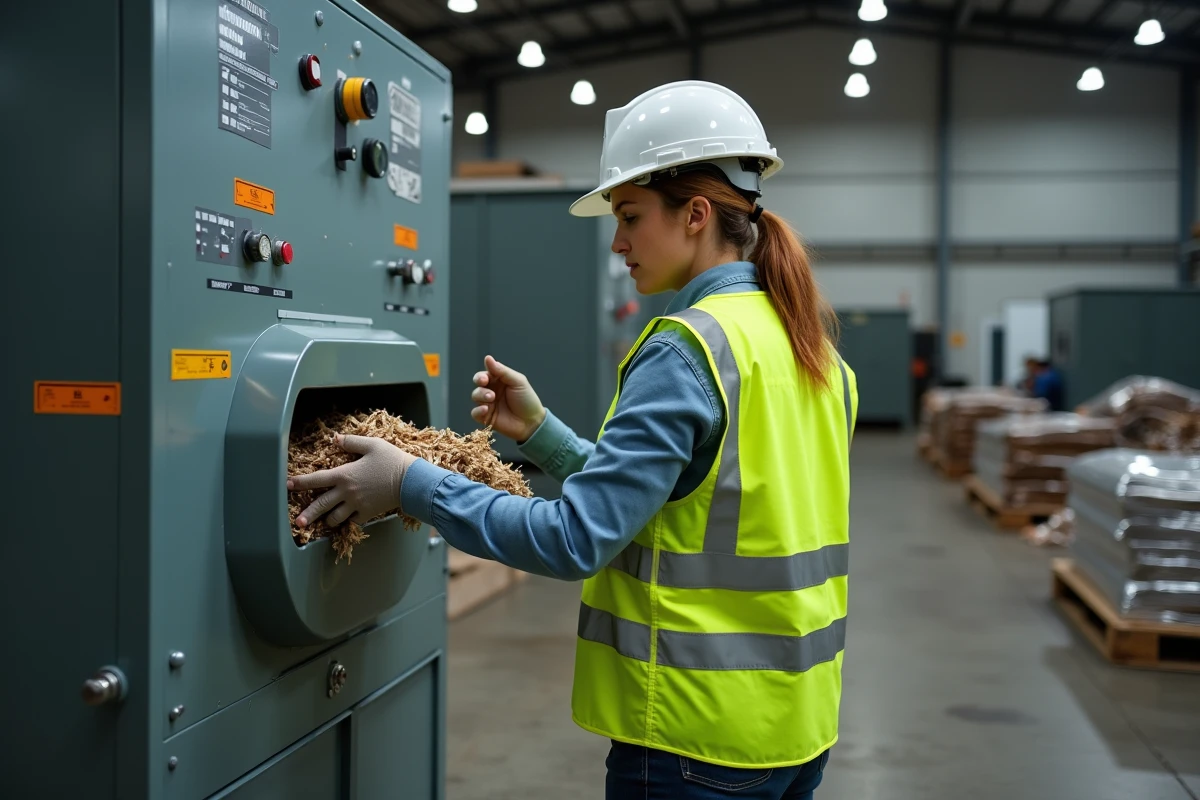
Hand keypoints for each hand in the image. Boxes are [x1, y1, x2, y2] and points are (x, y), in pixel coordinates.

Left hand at [287, 434, 416, 527]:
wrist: (411, 481)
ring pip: (335, 518)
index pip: (316, 479)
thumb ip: (352, 442)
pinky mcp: (368, 513)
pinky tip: (347, 519)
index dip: (300, 482)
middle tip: (298, 522)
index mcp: (345, 474)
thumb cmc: (392, 460)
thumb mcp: (372, 445)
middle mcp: (347, 492)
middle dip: (307, 515)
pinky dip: (348, 520)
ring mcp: (357, 505)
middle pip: (321, 505)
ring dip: (328, 519)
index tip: (288, 485)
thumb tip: (336, 438)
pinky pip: (353, 521)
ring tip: (325, 520)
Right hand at [470, 355, 545, 442]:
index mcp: (499, 381)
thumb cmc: (527, 400)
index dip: (482, 375)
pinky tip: (486, 409)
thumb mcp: (518, 382)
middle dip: (479, 382)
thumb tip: (487, 358)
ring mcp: (488, 404)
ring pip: (475, 396)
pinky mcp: (486, 417)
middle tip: (485, 384)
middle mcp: (492, 391)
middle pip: (478, 383)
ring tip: (491, 398)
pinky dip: (478, 410)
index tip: (485, 378)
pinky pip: (475, 413)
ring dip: (481, 395)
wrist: (532, 422)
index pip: (486, 374)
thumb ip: (502, 371)